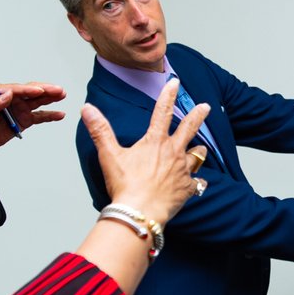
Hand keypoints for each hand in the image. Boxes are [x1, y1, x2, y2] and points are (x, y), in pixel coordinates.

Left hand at [0, 82, 66, 159]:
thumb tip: (7, 95)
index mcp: (0, 93)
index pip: (17, 89)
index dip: (29, 90)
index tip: (39, 90)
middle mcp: (12, 99)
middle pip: (31, 92)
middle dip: (45, 90)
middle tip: (57, 89)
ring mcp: (20, 109)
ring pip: (38, 101)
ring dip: (50, 98)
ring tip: (62, 95)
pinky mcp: (24, 120)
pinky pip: (39, 117)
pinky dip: (50, 115)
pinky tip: (59, 114)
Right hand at [81, 78, 208, 224]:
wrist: (139, 211)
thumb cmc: (125, 185)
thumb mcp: (109, 155)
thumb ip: (100, 130)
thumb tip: (88, 109)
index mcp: (155, 142)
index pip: (162, 112)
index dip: (168, 95)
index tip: (174, 82)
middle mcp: (172, 152)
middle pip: (189, 128)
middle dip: (198, 116)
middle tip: (205, 107)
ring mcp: (182, 170)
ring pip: (198, 155)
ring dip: (199, 151)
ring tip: (201, 149)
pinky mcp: (187, 188)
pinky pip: (198, 182)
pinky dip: (198, 182)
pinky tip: (198, 183)